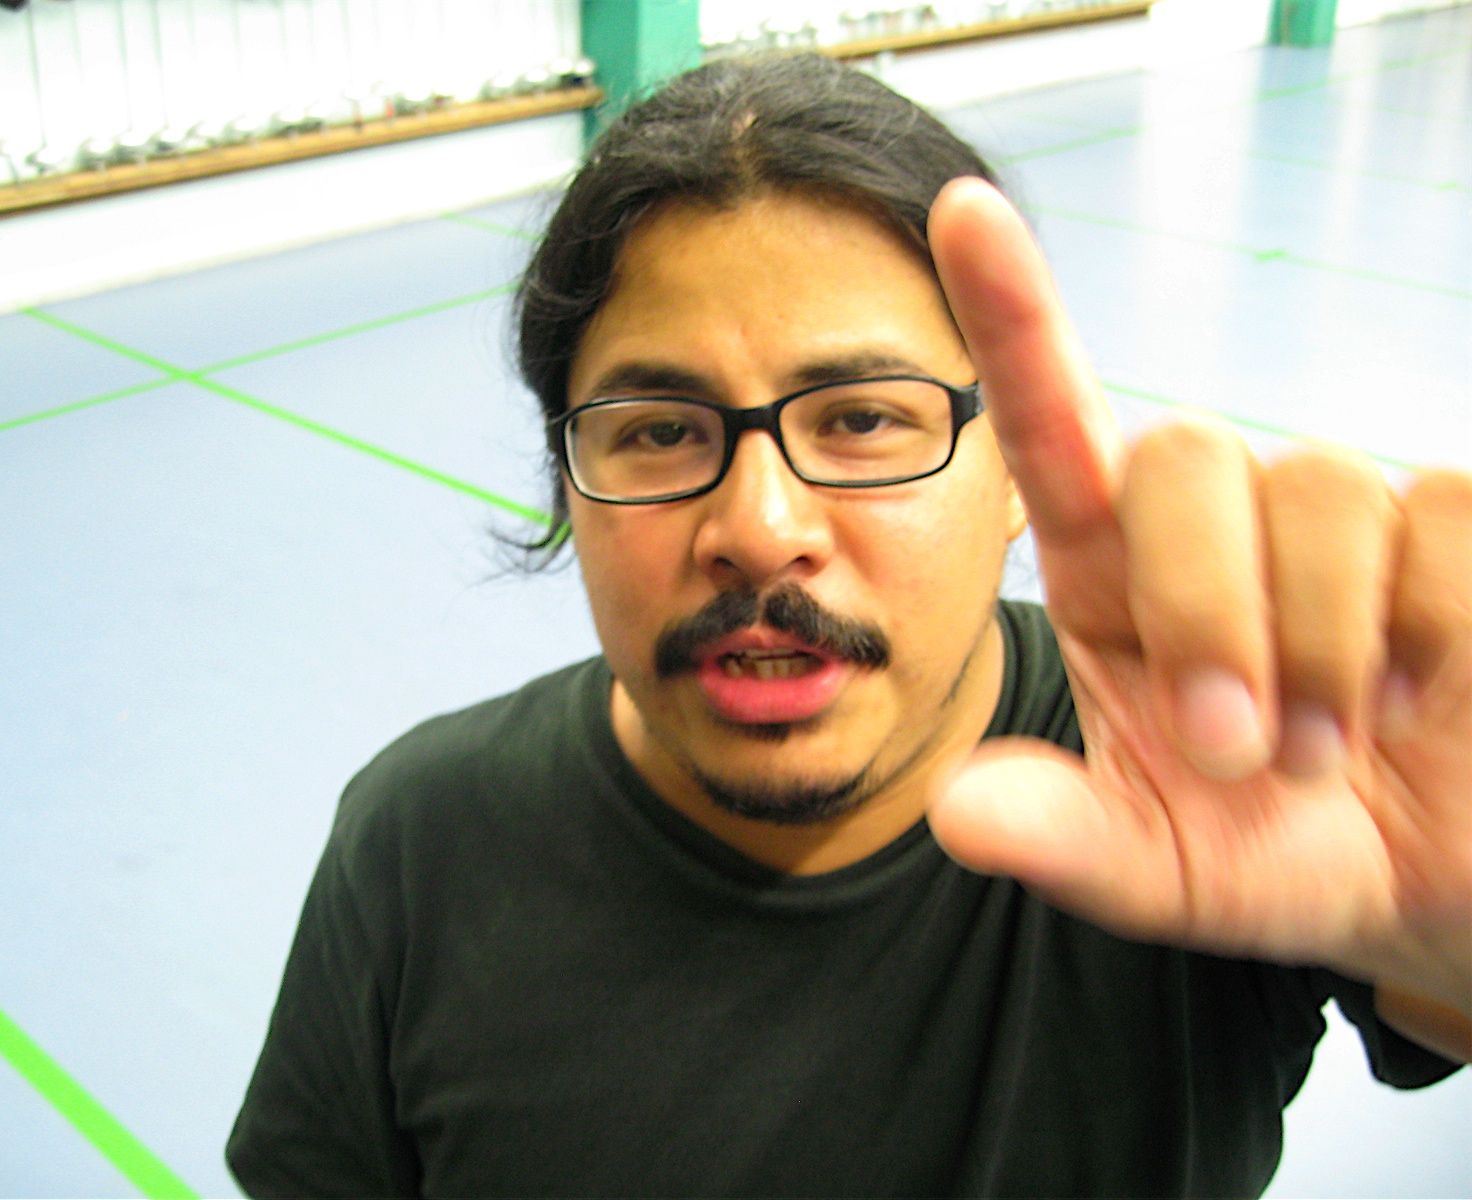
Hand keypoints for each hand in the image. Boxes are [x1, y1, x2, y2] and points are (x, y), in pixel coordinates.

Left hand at [923, 178, 1471, 1015]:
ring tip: (1332, 748)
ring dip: (1320, 644)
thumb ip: (1060, 836)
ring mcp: (1336, 512)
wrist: (1428, 884)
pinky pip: (1439, 516)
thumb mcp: (1156, 870)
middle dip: (1208, 612)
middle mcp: (1211, 519)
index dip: (1012, 315)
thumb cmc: (1270, 854)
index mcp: (1110, 576)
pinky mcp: (1454, 522)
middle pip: (1183, 453)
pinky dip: (1429, 632)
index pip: (1052, 424)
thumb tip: (960, 812)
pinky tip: (1426, 700)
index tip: (960, 210)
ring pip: (1316, 483)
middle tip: (1241, 749)